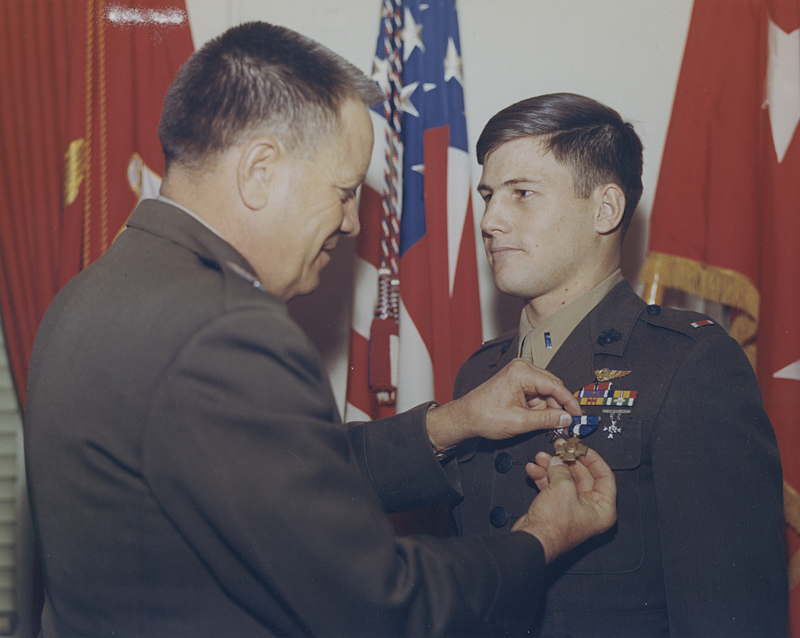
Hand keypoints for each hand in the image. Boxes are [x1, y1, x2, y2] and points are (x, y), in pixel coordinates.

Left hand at [426, 358, 581, 450]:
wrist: (465, 417)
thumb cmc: (484, 416)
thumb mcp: (520, 422)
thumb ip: (546, 420)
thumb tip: (566, 418)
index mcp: (522, 373)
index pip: (556, 386)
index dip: (570, 402)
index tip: (578, 415)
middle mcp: (521, 368)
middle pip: (552, 387)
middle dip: (557, 407)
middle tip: (563, 425)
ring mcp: (518, 374)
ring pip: (545, 392)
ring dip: (546, 408)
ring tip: (543, 424)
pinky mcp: (516, 381)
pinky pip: (536, 393)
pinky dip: (538, 407)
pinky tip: (535, 418)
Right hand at [512, 445, 616, 562]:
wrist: (532, 542)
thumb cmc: (553, 528)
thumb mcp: (563, 489)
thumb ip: (562, 470)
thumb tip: (558, 461)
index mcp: (602, 509)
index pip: (604, 476)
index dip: (592, 459)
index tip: (581, 447)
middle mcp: (590, 510)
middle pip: (582, 476)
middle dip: (567, 461)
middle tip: (559, 448)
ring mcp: (572, 509)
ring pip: (564, 480)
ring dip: (552, 467)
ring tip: (542, 457)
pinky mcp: (556, 509)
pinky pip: (552, 487)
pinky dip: (543, 477)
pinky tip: (534, 469)